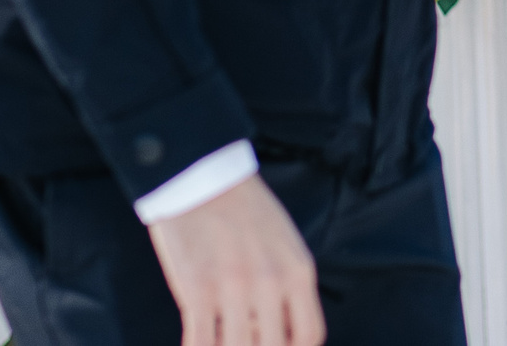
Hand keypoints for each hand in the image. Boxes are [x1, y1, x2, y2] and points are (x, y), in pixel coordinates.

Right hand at [144, 175, 324, 345]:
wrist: (203, 177)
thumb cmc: (245, 209)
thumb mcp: (285, 243)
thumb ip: (287, 284)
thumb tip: (276, 328)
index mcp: (298, 270)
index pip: (310, 334)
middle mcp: (271, 282)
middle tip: (246, 338)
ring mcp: (234, 287)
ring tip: (221, 337)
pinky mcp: (197, 289)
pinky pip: (199, 342)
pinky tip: (196, 342)